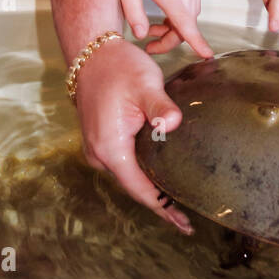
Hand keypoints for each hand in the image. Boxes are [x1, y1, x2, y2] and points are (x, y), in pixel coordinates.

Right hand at [74, 36, 192, 233]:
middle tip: (186, 219)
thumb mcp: (144, 84)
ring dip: (150, 189)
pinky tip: (158, 176)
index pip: (140, 189)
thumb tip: (173, 123)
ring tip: (176, 203)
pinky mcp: (100, 140)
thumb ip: (160, 106)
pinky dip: (141, 175)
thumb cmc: (119, 68)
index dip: (163, 208)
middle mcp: (100, 154)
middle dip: (159, 203)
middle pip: (134, 188)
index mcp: (111, 148)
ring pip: (128, 177)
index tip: (184, 225)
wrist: (92, 53)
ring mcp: (97, 148)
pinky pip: (124, 165)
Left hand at [114, 0, 211, 57]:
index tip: (207, 56)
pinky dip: (179, 15)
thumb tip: (142, 35)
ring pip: (190, 15)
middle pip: (187, 25)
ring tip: (151, 29)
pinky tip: (162, 14)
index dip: (197, 42)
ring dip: (174, 27)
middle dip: (171, 40)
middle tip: (148, 45)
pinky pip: (190, 4)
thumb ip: (133, 12)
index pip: (187, 24)